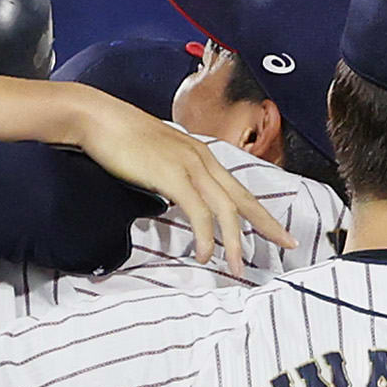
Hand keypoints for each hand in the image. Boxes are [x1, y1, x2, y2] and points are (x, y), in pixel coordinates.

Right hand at [61, 91, 261, 266]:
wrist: (98, 119)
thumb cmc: (120, 139)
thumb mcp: (157, 159)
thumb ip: (173, 179)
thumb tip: (176, 201)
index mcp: (201, 155)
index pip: (238, 189)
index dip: (262, 212)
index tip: (279, 230)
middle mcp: (202, 159)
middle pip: (243, 199)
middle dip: (268, 224)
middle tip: (287, 244)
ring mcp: (189, 166)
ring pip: (225, 209)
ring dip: (234, 241)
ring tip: (238, 267)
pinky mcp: (172, 175)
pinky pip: (198, 212)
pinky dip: (205, 236)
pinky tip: (205, 254)